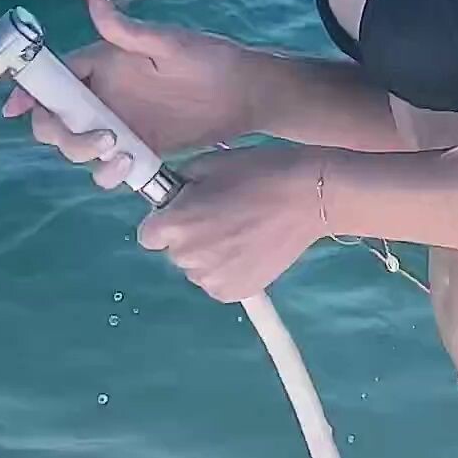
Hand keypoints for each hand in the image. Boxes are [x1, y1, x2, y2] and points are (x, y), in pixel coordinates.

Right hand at [2, 0, 256, 186]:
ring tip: (118, 151)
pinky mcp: (135, 149)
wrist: (246, 96)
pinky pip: (104, 166)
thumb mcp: (170, 44)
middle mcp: (105, 94)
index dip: (30, 91)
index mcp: (106, 63)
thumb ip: (128, 31)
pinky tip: (129, 166)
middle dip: (58, 131)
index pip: (56, 76)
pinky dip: (107, 171)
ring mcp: (118, 123)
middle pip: (56, 117)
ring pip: (75, 145)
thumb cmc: (211, 58)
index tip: (18, 108)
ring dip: (83, 153)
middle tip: (94, 137)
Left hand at [137, 143, 320, 301]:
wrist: (308, 197)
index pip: (149, 234)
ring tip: (241, 230)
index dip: (168, 219)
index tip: (189, 209)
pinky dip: (227, 268)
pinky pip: (217, 281)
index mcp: (176, 224)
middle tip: (222, 214)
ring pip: (197, 267)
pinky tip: (249, 248)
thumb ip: (181, 184)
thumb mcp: (212, 163)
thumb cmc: (260, 172)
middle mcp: (187, 257)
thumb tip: (170, 197)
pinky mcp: (234, 293)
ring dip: (209, 253)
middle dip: (190, 234)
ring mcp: (211, 280)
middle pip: (174, 250)